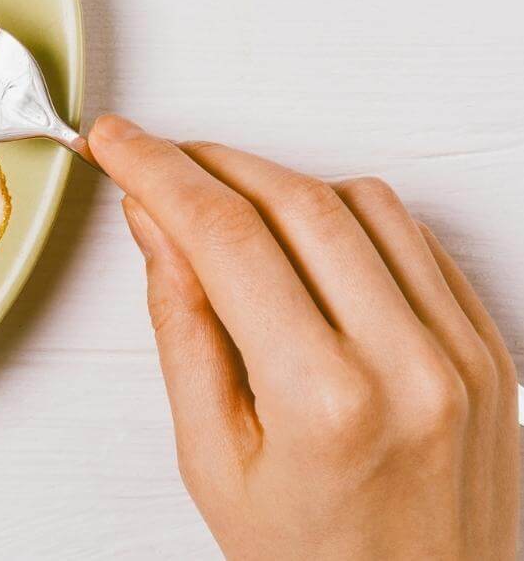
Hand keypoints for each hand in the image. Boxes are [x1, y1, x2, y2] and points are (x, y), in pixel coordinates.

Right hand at [90, 116, 519, 559]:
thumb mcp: (213, 460)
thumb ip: (182, 325)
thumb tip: (154, 219)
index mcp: (326, 401)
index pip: (224, 236)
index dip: (157, 172)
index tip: (116, 143)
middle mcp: (410, 365)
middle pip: (293, 200)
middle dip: (210, 164)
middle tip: (155, 163)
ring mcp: (463, 355)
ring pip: (363, 202)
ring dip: (282, 184)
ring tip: (228, 209)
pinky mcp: (492, 350)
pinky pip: (418, 239)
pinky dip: (350, 219)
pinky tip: (303, 241)